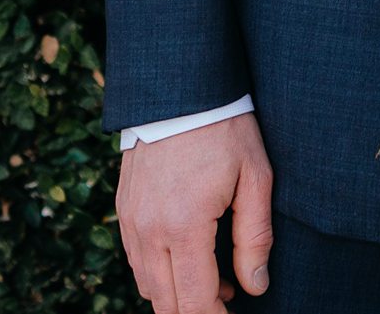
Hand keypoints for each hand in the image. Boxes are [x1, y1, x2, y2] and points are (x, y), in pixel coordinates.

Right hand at [117, 113, 273, 311]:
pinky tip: (190, 260)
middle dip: (199, 311)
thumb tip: (255, 286)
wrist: (179, 89)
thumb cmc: (224, 129)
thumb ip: (255, 237)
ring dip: (178, 296)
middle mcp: (149, 232)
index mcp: (183, 227)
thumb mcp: (255, 178)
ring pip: (147, 287)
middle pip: (166, 304)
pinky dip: (160, 275)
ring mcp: (130, 223)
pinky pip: (136, 262)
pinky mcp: (124, 212)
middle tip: (232, 299)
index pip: (196, 302)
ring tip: (218, 280)